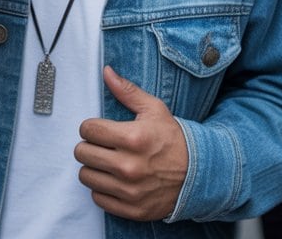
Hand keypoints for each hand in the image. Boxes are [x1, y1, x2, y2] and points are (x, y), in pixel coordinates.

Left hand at [75, 65, 186, 220]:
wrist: (200, 174)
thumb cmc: (174, 139)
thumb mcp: (154, 110)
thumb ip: (127, 91)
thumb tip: (107, 72)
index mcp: (133, 138)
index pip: (88, 130)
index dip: (91, 127)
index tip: (99, 129)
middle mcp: (129, 166)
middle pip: (82, 153)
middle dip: (89, 146)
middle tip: (102, 145)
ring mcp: (129, 190)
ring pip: (86, 176)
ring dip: (93, 168)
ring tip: (107, 162)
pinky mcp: (131, 209)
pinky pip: (98, 198)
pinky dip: (103, 189)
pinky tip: (114, 180)